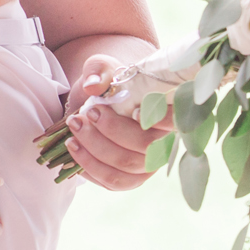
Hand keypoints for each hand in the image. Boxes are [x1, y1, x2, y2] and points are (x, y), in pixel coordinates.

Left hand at [61, 53, 172, 190]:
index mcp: (166, 113)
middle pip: (145, 145)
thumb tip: (93, 86)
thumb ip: (99, 71)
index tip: (137, 111)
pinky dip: (90, 167)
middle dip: (111, 130)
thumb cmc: (108, 85)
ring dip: (95, 149)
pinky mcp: (131, 180)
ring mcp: (148, 165)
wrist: (97, 105)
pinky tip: (75, 149)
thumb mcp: (103, 68)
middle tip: (87, 113)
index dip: (162, 120)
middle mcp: (163, 142)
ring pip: (126, 165)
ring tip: (74, 128)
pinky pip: (112, 181)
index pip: (176, 120)